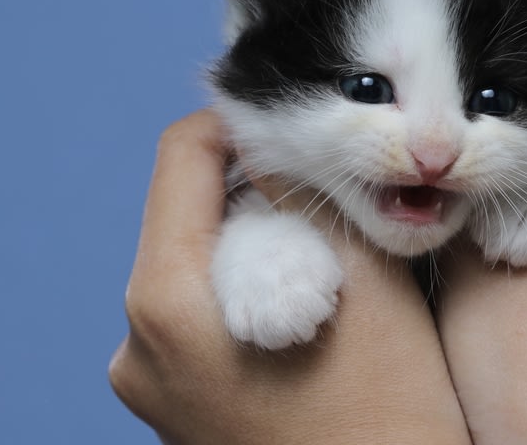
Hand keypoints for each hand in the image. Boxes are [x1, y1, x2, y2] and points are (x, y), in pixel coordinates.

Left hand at [109, 111, 468, 444]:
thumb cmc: (390, 406)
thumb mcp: (360, 274)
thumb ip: (304, 187)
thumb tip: (273, 127)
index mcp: (167, 302)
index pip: (180, 157)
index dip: (237, 117)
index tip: (291, 116)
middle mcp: (137, 345)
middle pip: (182, 211)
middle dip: (248, 179)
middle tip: (320, 178)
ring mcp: (150, 384)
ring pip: (194, 261)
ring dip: (249, 231)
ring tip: (320, 242)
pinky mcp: (174, 410)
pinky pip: (198, 314)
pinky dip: (242, 285)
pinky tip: (302, 296)